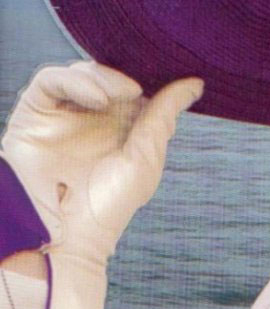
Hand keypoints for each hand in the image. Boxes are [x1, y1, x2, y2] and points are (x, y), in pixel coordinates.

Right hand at [1, 60, 202, 308]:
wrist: (66, 237)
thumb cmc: (108, 206)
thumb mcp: (145, 157)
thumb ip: (164, 116)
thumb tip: (195, 84)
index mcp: (119, 125)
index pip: (132, 85)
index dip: (148, 74)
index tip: (167, 71)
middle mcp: (90, 116)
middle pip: (107, 74)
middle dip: (125, 75)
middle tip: (139, 87)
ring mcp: (62, 113)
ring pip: (82, 72)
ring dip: (105, 77)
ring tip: (125, 93)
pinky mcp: (34, 113)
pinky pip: (51, 81)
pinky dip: (77, 81)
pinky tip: (99, 98)